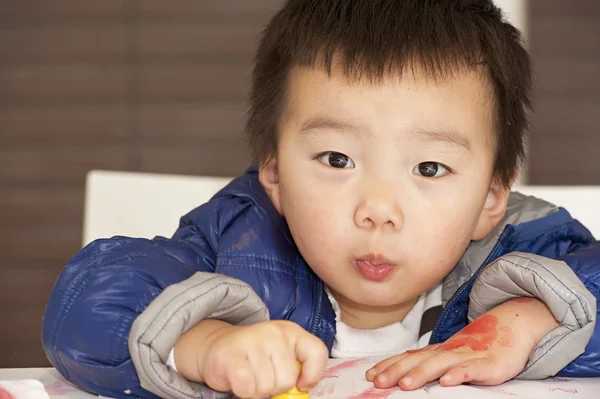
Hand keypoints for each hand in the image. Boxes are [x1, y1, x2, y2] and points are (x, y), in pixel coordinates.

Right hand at [177, 319, 327, 398]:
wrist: (217, 346)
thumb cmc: (255, 357)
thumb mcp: (281, 355)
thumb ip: (296, 368)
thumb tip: (301, 391)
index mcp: (291, 331)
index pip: (318, 353)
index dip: (313, 375)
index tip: (300, 384)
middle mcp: (274, 332)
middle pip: (288, 379)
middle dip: (275, 387)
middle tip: (263, 376)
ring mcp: (252, 340)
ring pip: (266, 386)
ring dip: (257, 390)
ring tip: (249, 375)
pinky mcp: (231, 354)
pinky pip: (247, 387)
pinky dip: (244, 391)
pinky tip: (238, 379)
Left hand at [365, 297, 558, 389]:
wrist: (511, 327)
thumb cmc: (477, 346)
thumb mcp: (450, 355)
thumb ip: (428, 362)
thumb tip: (402, 370)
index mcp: (438, 351)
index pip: (409, 357)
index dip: (389, 365)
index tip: (370, 375)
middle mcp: (448, 351)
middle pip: (418, 360)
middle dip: (396, 371)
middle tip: (378, 382)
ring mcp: (467, 356)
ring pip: (440, 364)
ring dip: (421, 374)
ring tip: (404, 384)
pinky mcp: (487, 364)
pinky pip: (471, 370)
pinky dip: (458, 375)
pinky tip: (447, 382)